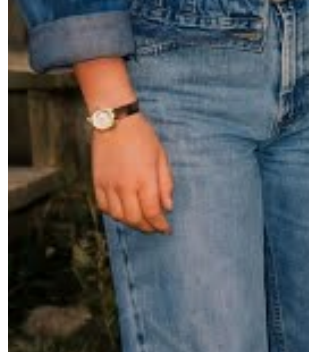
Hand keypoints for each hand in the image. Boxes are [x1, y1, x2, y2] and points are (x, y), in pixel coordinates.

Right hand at [91, 115, 173, 233]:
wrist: (115, 121)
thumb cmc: (143, 136)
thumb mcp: (161, 156)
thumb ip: (166, 183)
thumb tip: (168, 206)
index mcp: (144, 179)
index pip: (152, 212)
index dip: (160, 225)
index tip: (166, 229)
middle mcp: (125, 186)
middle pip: (135, 218)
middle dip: (147, 227)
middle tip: (155, 228)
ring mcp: (108, 186)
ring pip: (118, 216)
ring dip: (130, 223)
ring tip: (140, 221)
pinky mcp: (96, 183)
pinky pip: (103, 207)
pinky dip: (113, 214)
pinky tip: (122, 212)